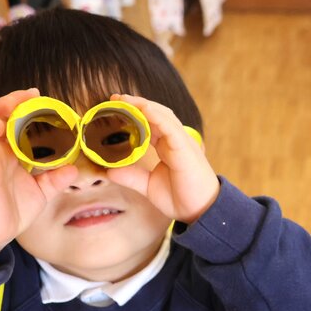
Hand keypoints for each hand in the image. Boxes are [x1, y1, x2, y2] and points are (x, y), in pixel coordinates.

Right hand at [0, 89, 78, 265]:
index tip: (43, 99)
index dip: (25, 109)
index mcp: (8, 153)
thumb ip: (55, 179)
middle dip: (11, 101)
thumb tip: (74, 169)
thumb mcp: (41, 192)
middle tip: (32, 93)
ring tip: (15, 100)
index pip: (13, 123)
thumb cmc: (12, 210)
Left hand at [106, 94, 218, 223]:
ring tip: (126, 100)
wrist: (201, 212)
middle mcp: (175, 141)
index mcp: (167, 147)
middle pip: (156, 114)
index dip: (133, 113)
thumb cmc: (181, 197)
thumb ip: (131, 176)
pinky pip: (172, 129)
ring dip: (144, 106)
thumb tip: (109, 171)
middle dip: (136, 104)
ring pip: (164, 117)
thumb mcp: (149, 186)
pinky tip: (145, 109)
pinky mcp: (185, 150)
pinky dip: (159, 118)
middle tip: (115, 98)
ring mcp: (181, 144)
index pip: (149, 123)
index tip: (114, 106)